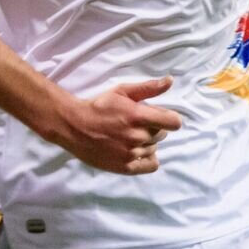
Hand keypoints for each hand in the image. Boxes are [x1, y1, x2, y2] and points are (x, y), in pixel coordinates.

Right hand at [57, 76, 182, 174]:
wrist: (75, 126)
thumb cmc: (100, 106)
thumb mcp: (122, 91)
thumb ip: (148, 88)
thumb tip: (171, 81)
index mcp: (138, 116)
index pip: (173, 122)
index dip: (170, 118)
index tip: (162, 117)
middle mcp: (137, 136)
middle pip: (162, 134)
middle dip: (154, 127)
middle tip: (138, 123)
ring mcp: (131, 153)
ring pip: (155, 148)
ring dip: (148, 142)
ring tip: (132, 136)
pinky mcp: (124, 167)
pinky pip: (150, 165)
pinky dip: (148, 158)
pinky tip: (138, 151)